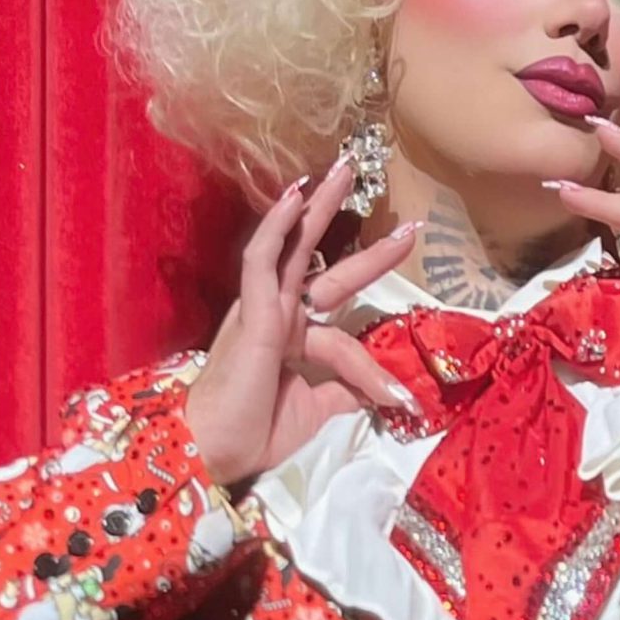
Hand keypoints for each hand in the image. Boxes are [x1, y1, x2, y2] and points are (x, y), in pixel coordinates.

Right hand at [183, 157, 419, 488]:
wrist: (213, 450)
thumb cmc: (252, 431)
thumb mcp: (314, 410)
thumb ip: (343, 392)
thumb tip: (380, 391)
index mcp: (290, 336)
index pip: (342, 325)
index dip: (376, 360)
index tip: (405, 393)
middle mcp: (278, 314)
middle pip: (322, 263)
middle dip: (355, 232)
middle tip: (387, 199)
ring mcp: (264, 308)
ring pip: (294, 247)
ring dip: (320, 208)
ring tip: (344, 169)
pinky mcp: (252, 311)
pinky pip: (261, 259)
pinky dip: (277, 229)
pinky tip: (295, 199)